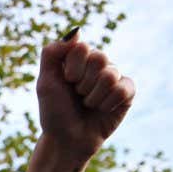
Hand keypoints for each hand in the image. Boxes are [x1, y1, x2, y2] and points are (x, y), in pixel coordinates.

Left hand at [15, 33, 134, 171]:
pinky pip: (123, 88)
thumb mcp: (45, 83)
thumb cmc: (54, 112)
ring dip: (93, 96)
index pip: (82, 48)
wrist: (67, 140)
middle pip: (100, 58)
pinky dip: (108, 103)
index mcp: (78, 59)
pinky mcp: (127, 92)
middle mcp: (97, 64)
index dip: (72, 69)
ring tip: (87, 104)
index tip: (66, 82)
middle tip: (77, 95)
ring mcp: (113, 77)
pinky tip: (102, 109)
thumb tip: (76, 31)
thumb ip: (52, 53)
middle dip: (83, 84)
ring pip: (110, 75)